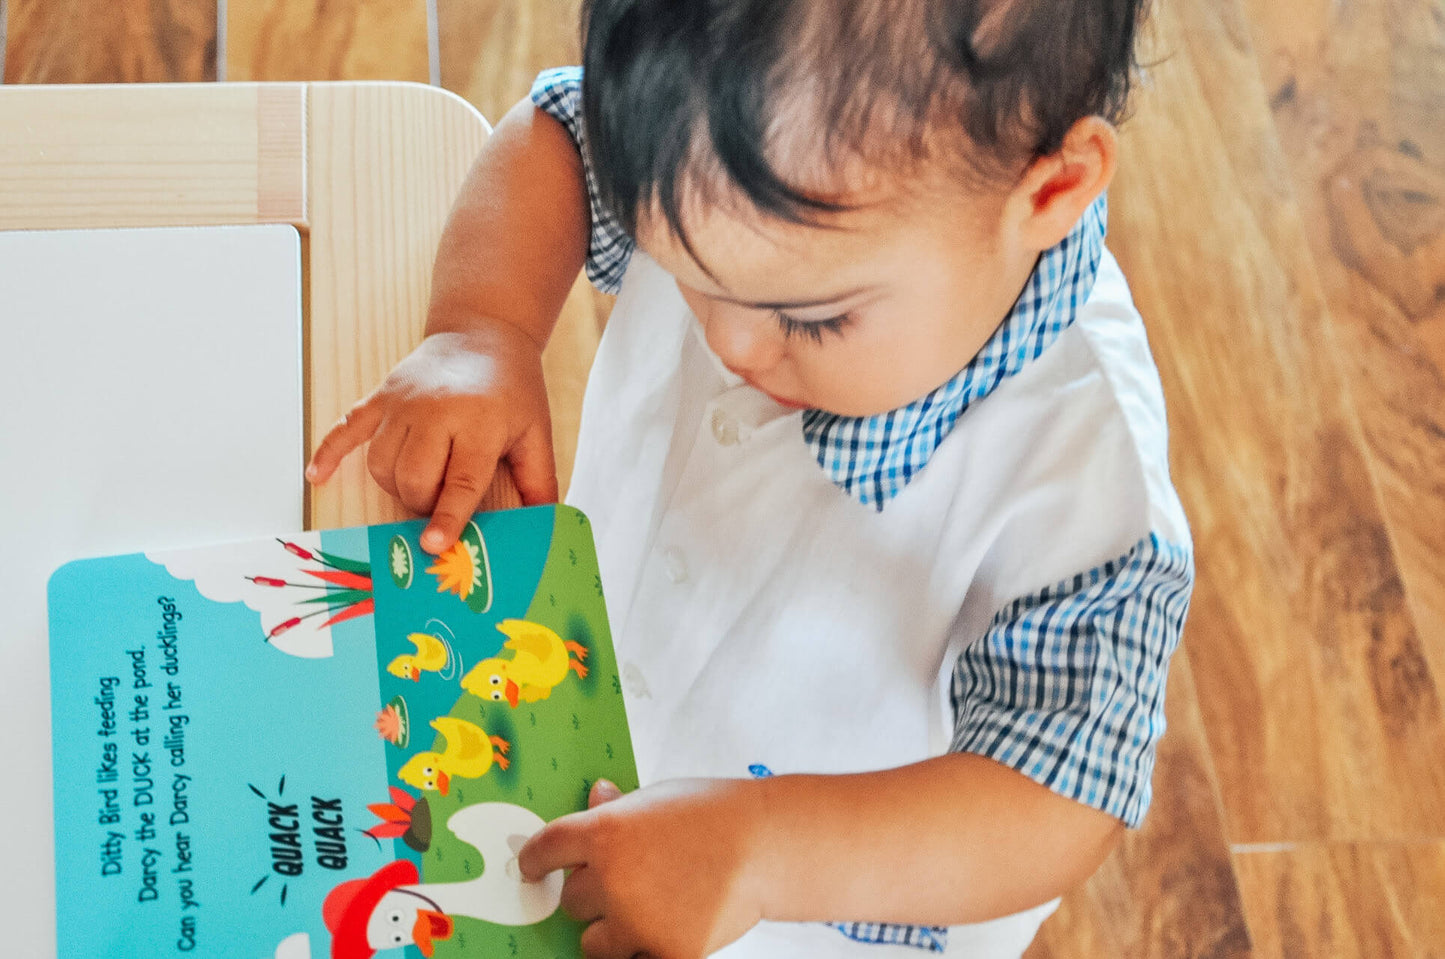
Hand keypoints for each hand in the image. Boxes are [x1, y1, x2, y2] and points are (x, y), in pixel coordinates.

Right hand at [305, 323, 557, 552]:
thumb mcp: (536, 431)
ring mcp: (402, 403)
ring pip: (382, 464)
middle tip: (438, 505)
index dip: (447, 517)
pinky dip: (330, 453)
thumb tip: (545, 525)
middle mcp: (435, 412)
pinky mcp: (381, 396)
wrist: (483, 333)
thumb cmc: (514, 389)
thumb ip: (540, 480)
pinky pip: (347, 428)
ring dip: (396, 487)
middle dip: (423, 504)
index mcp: (478, 424)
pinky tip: (317, 476)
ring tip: (418, 485)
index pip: (459, 481)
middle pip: (414, 478)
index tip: (433, 545)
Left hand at [520, 779, 768, 958]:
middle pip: (570, 901)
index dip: (533, 862)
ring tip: (647, 911)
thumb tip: (596, 795)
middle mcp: (611, 879)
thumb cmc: (716, 812)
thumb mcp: (659, 797)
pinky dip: (646, 951)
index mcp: (604, 832)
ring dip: (610, 931)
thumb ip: (621, 808)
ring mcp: (636, 921)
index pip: (544, 851)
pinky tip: (667, 930)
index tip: (530, 869)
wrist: (767, 844)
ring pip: (593, 942)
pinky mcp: (665, 953)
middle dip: (591, 895)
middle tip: (625, 884)